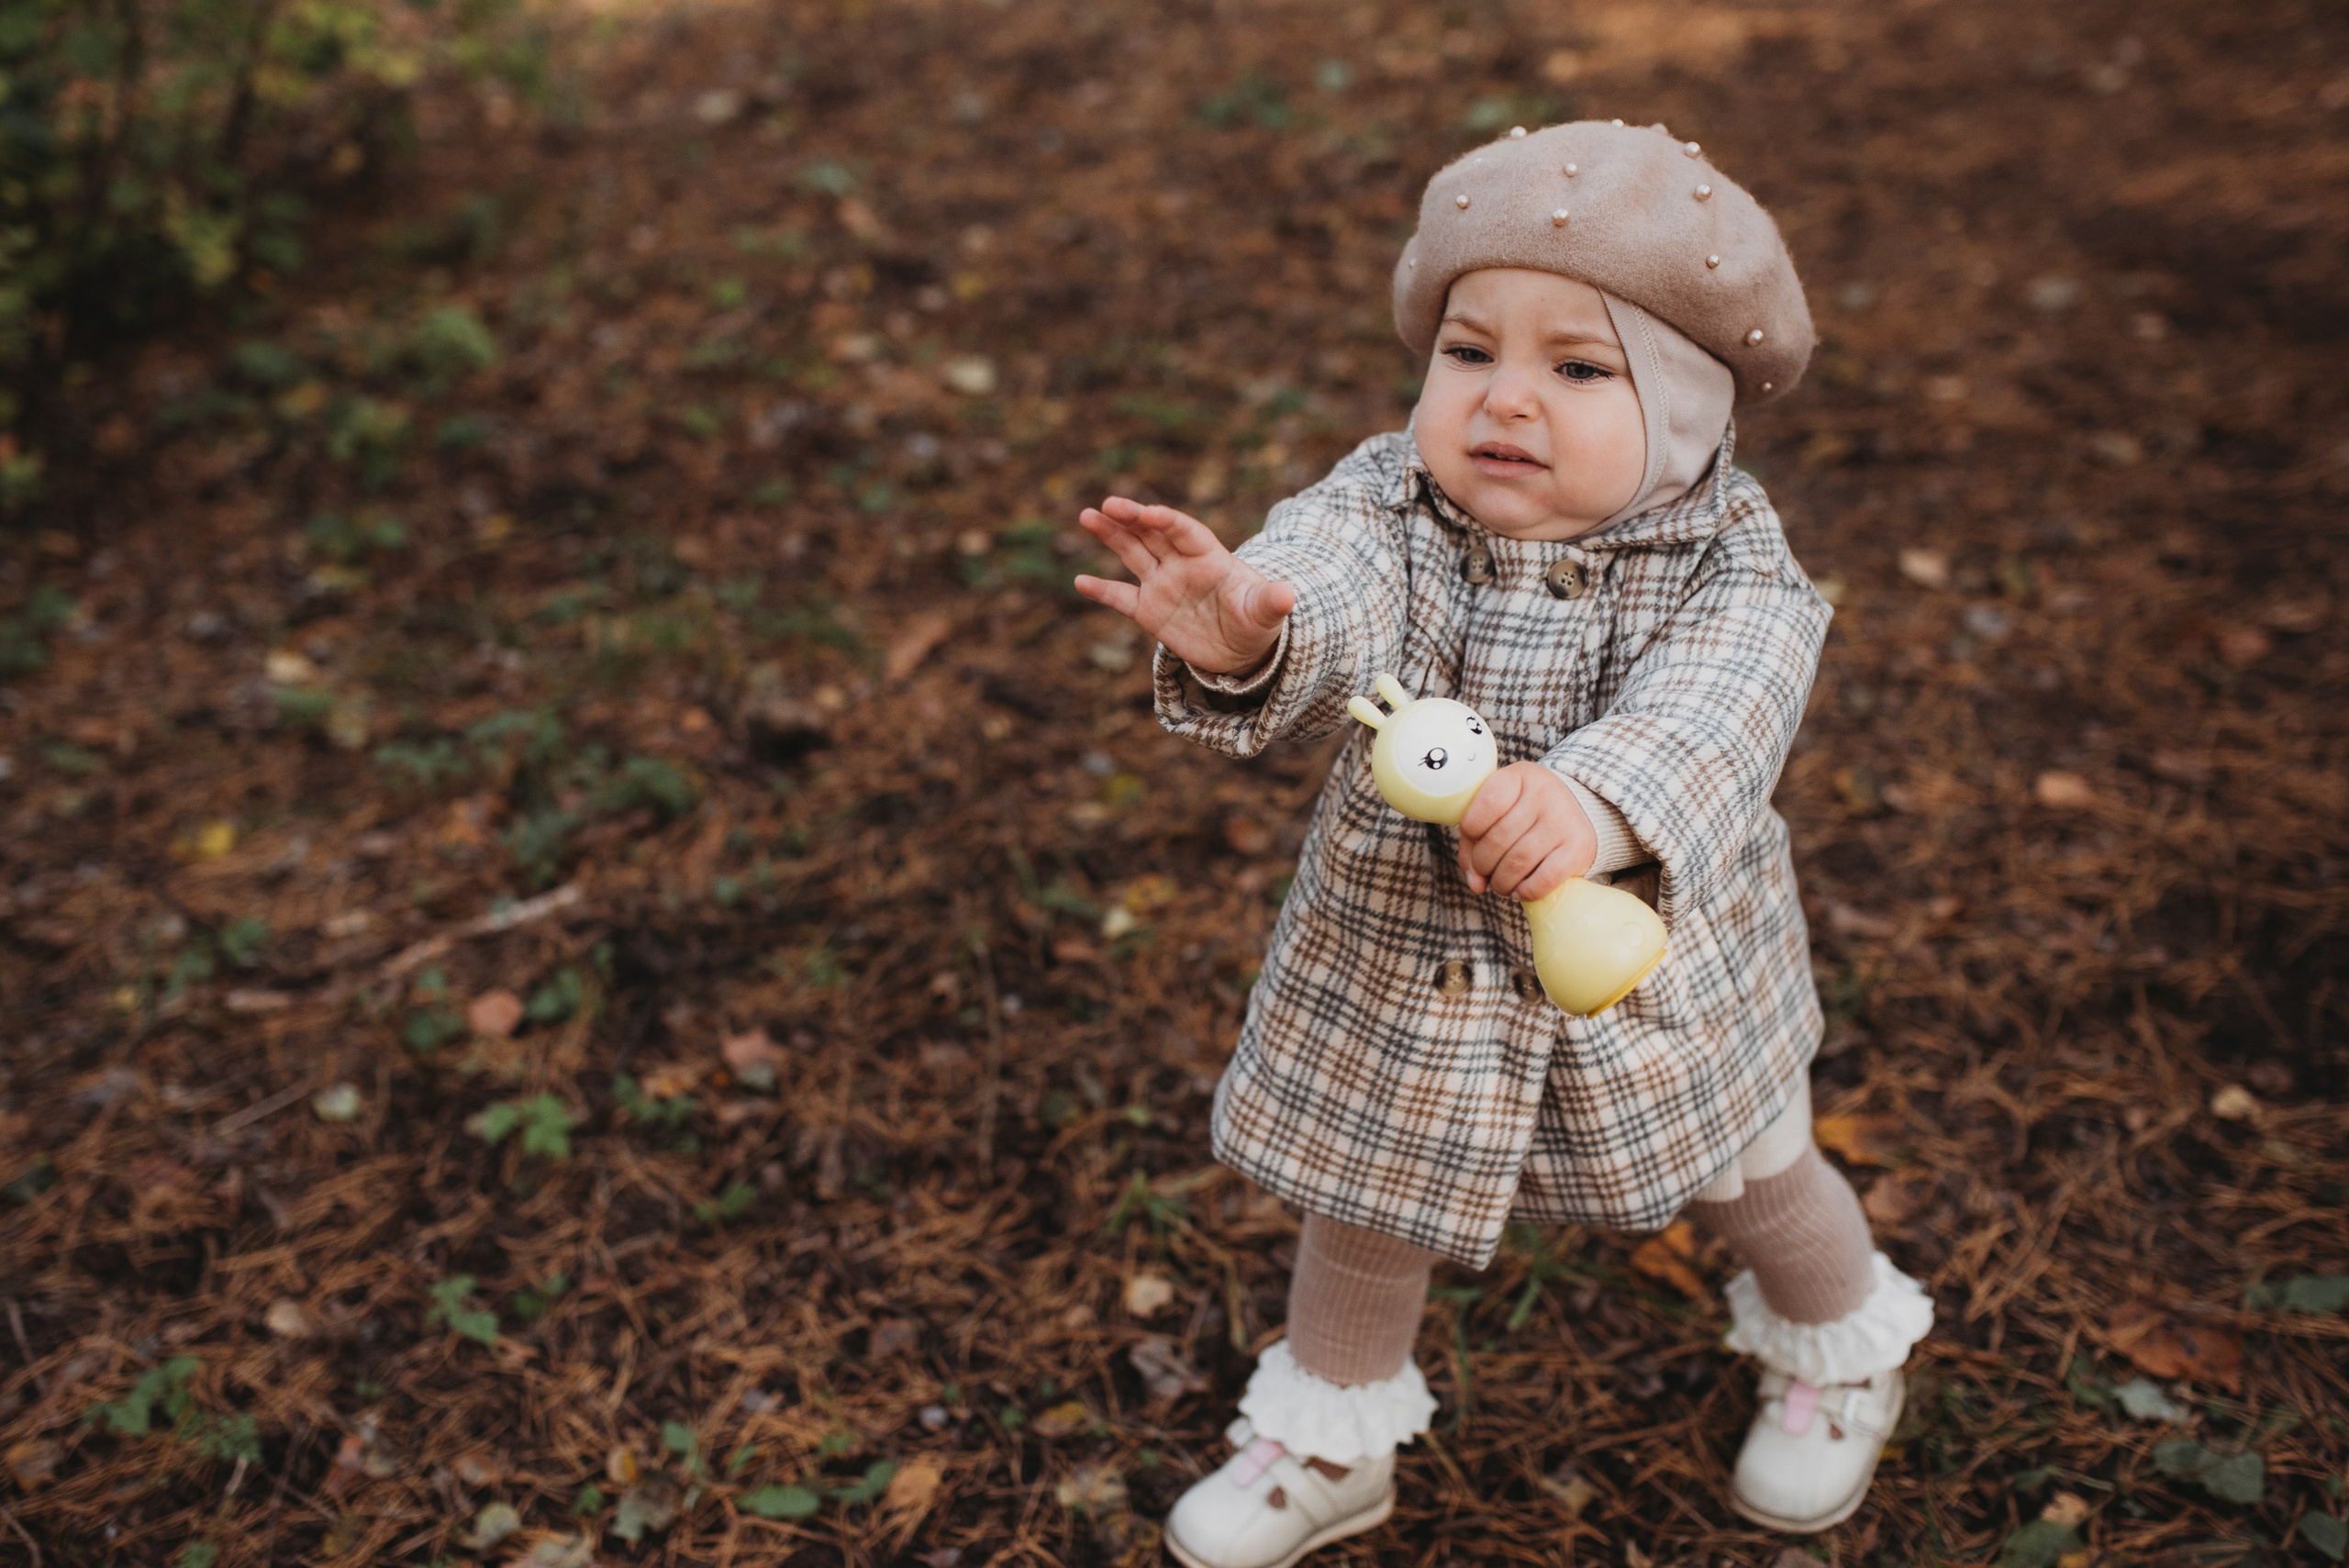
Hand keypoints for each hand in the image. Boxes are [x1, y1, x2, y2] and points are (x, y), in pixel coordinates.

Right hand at [1072, 496, 1294, 675]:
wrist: (1243, 649)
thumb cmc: (1257, 621)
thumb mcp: (1266, 613)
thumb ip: (1271, 601)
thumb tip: (1287, 596)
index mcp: (1209, 557)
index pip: (1185, 531)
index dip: (1167, 521)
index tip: (1148, 513)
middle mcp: (1181, 564)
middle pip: (1153, 533)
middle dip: (1131, 518)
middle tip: (1108, 504)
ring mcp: (1163, 585)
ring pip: (1133, 553)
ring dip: (1111, 534)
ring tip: (1087, 516)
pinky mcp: (1150, 611)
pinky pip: (1121, 597)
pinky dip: (1102, 590)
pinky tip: (1080, 581)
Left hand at [1458, 763, 1596, 899]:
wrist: (1580, 811)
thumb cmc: (1526, 814)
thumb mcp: (1498, 811)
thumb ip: (1474, 842)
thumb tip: (1475, 884)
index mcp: (1519, 777)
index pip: (1488, 803)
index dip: (1471, 829)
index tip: (1474, 838)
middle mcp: (1544, 793)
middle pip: (1498, 839)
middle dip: (1483, 864)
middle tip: (1486, 870)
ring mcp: (1564, 820)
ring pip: (1518, 862)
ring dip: (1501, 882)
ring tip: (1501, 883)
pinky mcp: (1579, 848)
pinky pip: (1544, 879)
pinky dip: (1526, 891)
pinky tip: (1520, 890)